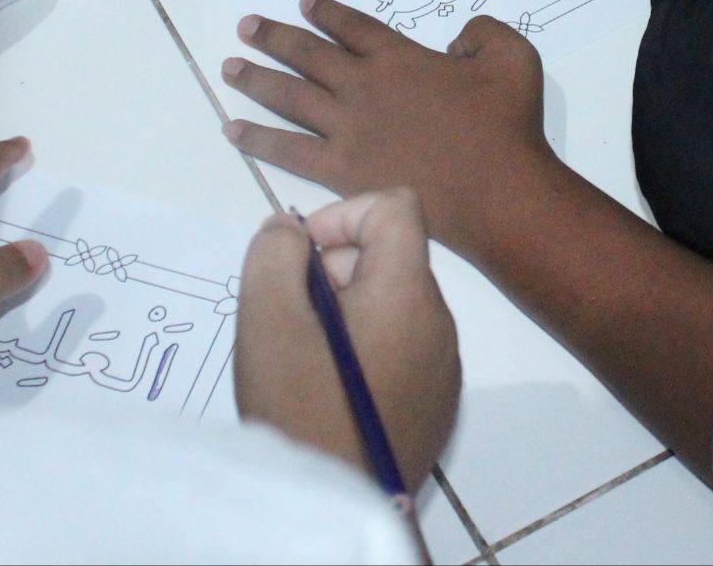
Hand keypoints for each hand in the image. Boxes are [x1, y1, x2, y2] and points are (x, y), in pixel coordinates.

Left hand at [221, 0, 557, 256]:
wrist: (495, 193)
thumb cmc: (506, 128)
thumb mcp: (513, 57)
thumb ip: (482, 33)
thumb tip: (457, 39)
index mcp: (399, 59)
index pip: (352, 26)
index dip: (326, 13)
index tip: (305, 3)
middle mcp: (363, 87)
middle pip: (307, 54)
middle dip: (274, 37)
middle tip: (247, 26)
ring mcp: (347, 129)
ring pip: (288, 96)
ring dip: (256, 79)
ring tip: (230, 66)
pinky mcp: (340, 170)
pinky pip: (286, 149)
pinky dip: (257, 138)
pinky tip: (234, 130)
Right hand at [236, 191, 459, 489]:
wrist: (335, 505)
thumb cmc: (301, 407)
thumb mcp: (268, 317)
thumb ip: (275, 253)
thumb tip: (291, 232)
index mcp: (409, 292)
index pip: (395, 207)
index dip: (342, 215)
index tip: (301, 257)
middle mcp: (440, 324)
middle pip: (392, 260)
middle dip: (336, 271)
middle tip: (293, 316)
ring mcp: (444, 370)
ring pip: (395, 309)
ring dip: (349, 314)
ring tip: (307, 359)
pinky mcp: (437, 408)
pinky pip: (405, 353)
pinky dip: (368, 353)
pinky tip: (331, 392)